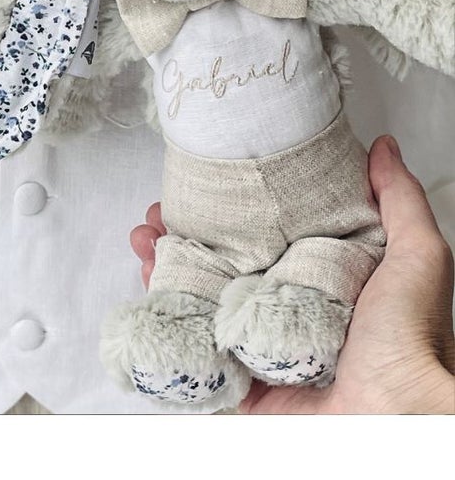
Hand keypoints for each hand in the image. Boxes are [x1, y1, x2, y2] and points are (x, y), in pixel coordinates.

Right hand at [128, 137, 454, 414]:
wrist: (393, 415)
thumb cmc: (410, 342)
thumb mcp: (417, 258)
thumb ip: (400, 202)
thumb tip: (383, 148)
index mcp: (330, 279)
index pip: (269, 232)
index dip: (233, 206)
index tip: (204, 181)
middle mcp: (293, 309)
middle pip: (226, 262)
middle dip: (186, 233)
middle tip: (162, 211)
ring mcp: (265, 345)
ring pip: (204, 298)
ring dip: (168, 267)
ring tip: (145, 240)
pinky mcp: (246, 381)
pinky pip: (198, 346)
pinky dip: (167, 317)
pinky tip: (150, 286)